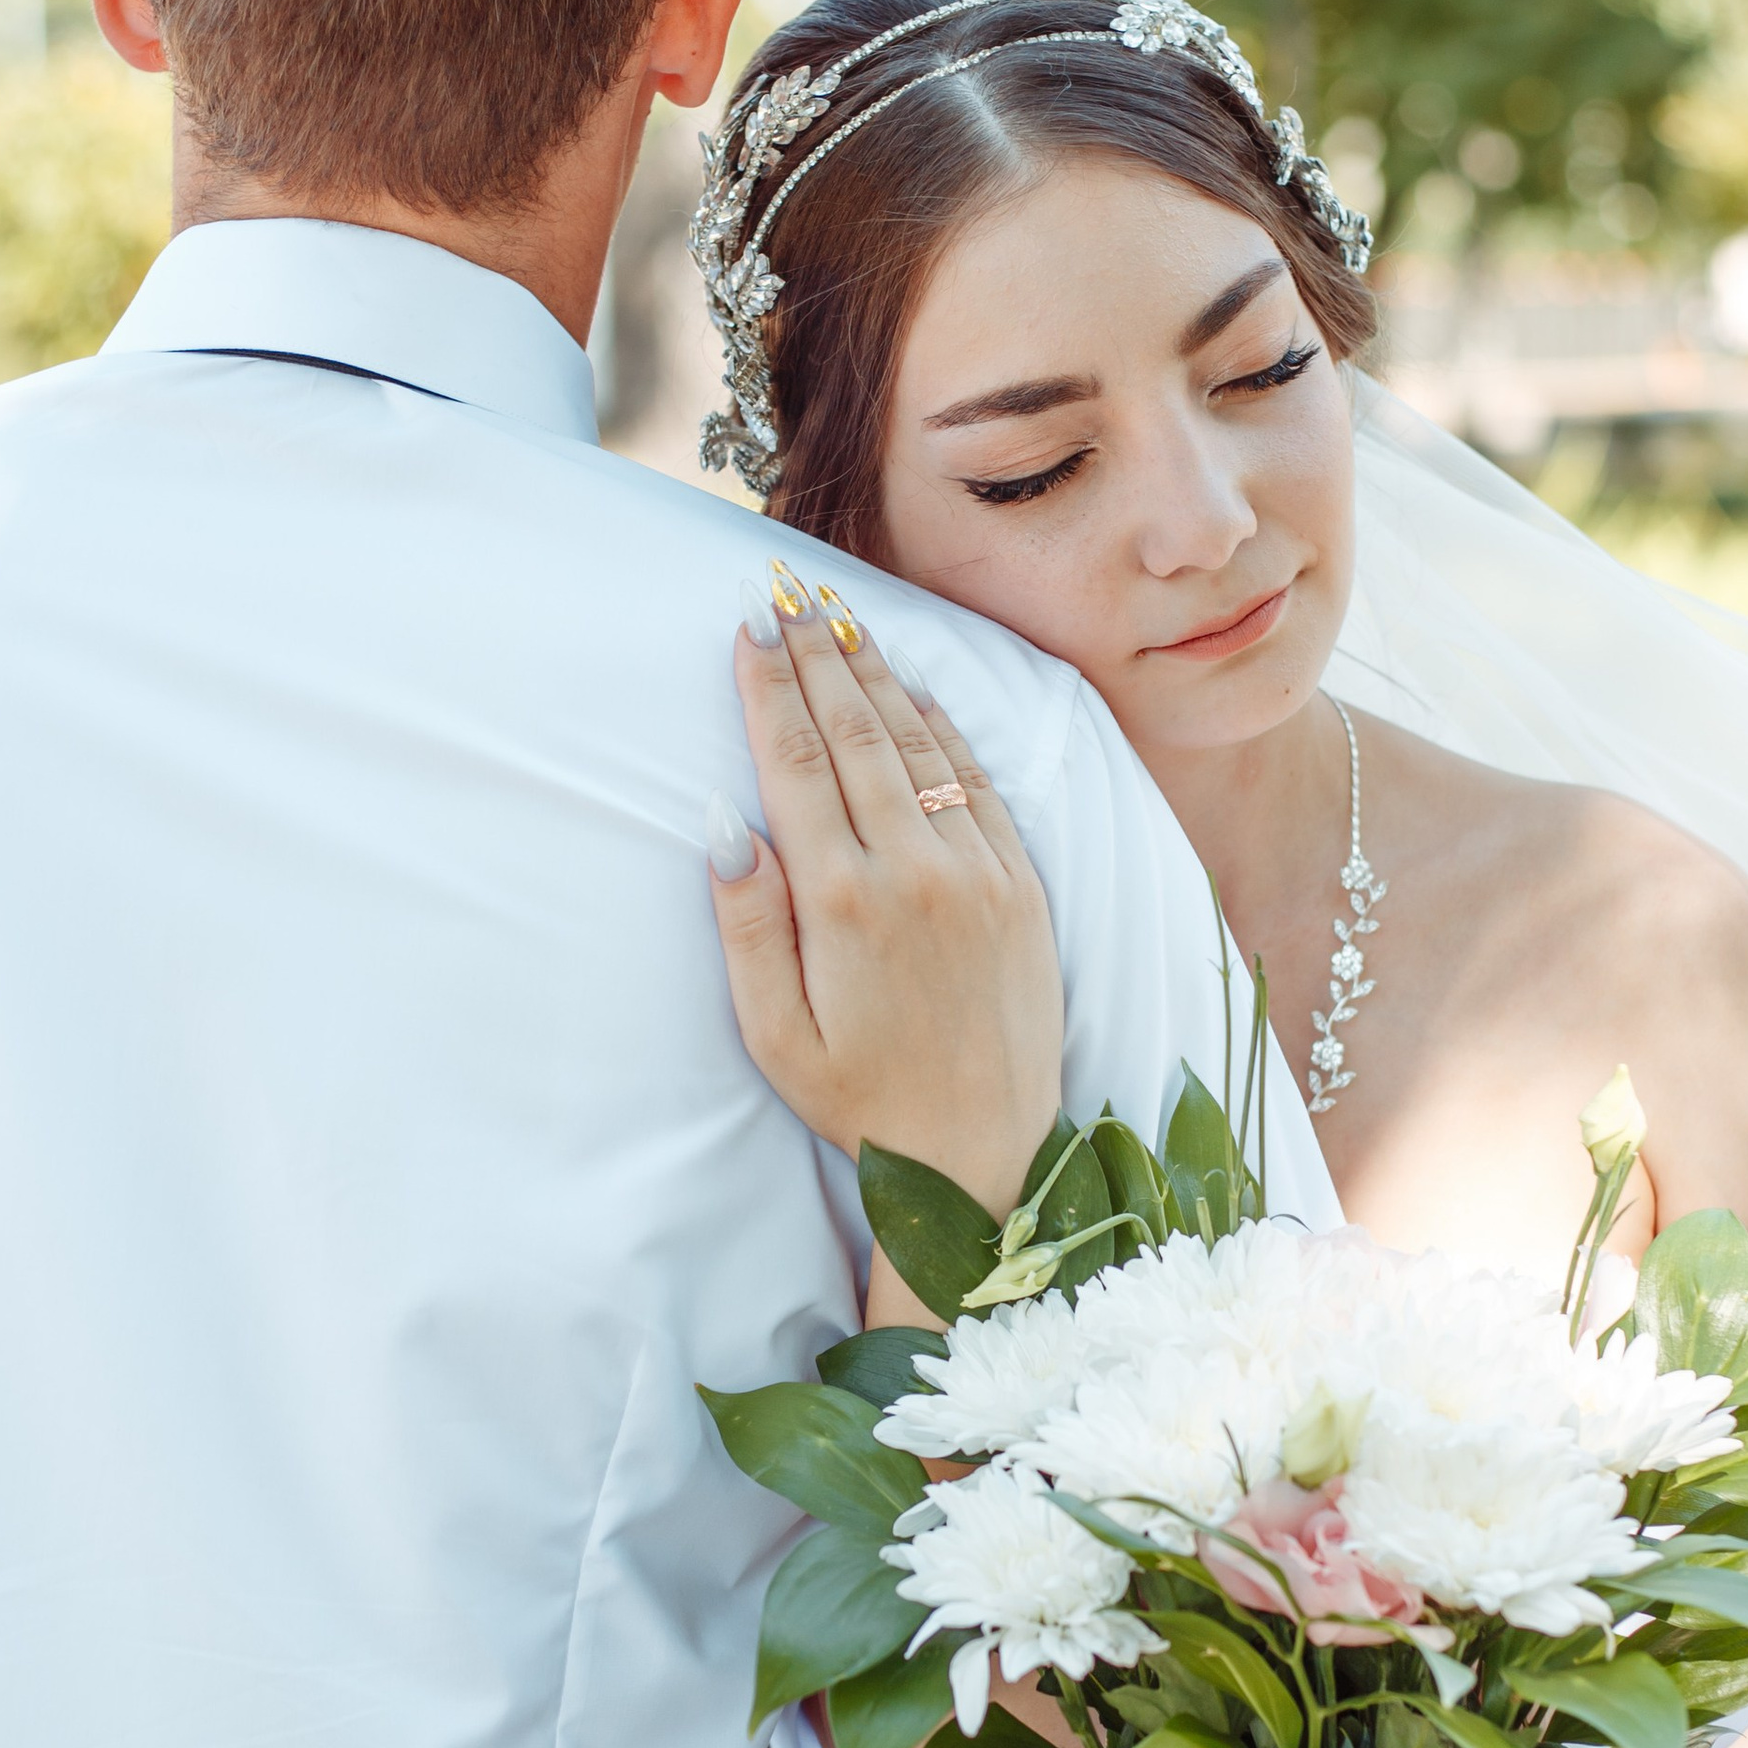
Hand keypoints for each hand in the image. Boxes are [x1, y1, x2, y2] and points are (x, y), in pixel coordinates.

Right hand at [707, 567, 1063, 1214]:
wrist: (986, 1154)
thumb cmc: (863, 1101)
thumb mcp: (776, 1034)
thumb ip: (747, 926)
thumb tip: (725, 826)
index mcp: (842, 901)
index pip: (795, 763)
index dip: (768, 688)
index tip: (748, 630)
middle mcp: (916, 868)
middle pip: (855, 734)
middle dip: (817, 656)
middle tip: (787, 594)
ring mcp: (978, 871)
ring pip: (919, 744)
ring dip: (877, 675)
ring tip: (843, 620)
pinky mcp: (1023, 886)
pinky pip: (980, 781)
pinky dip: (944, 728)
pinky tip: (918, 692)